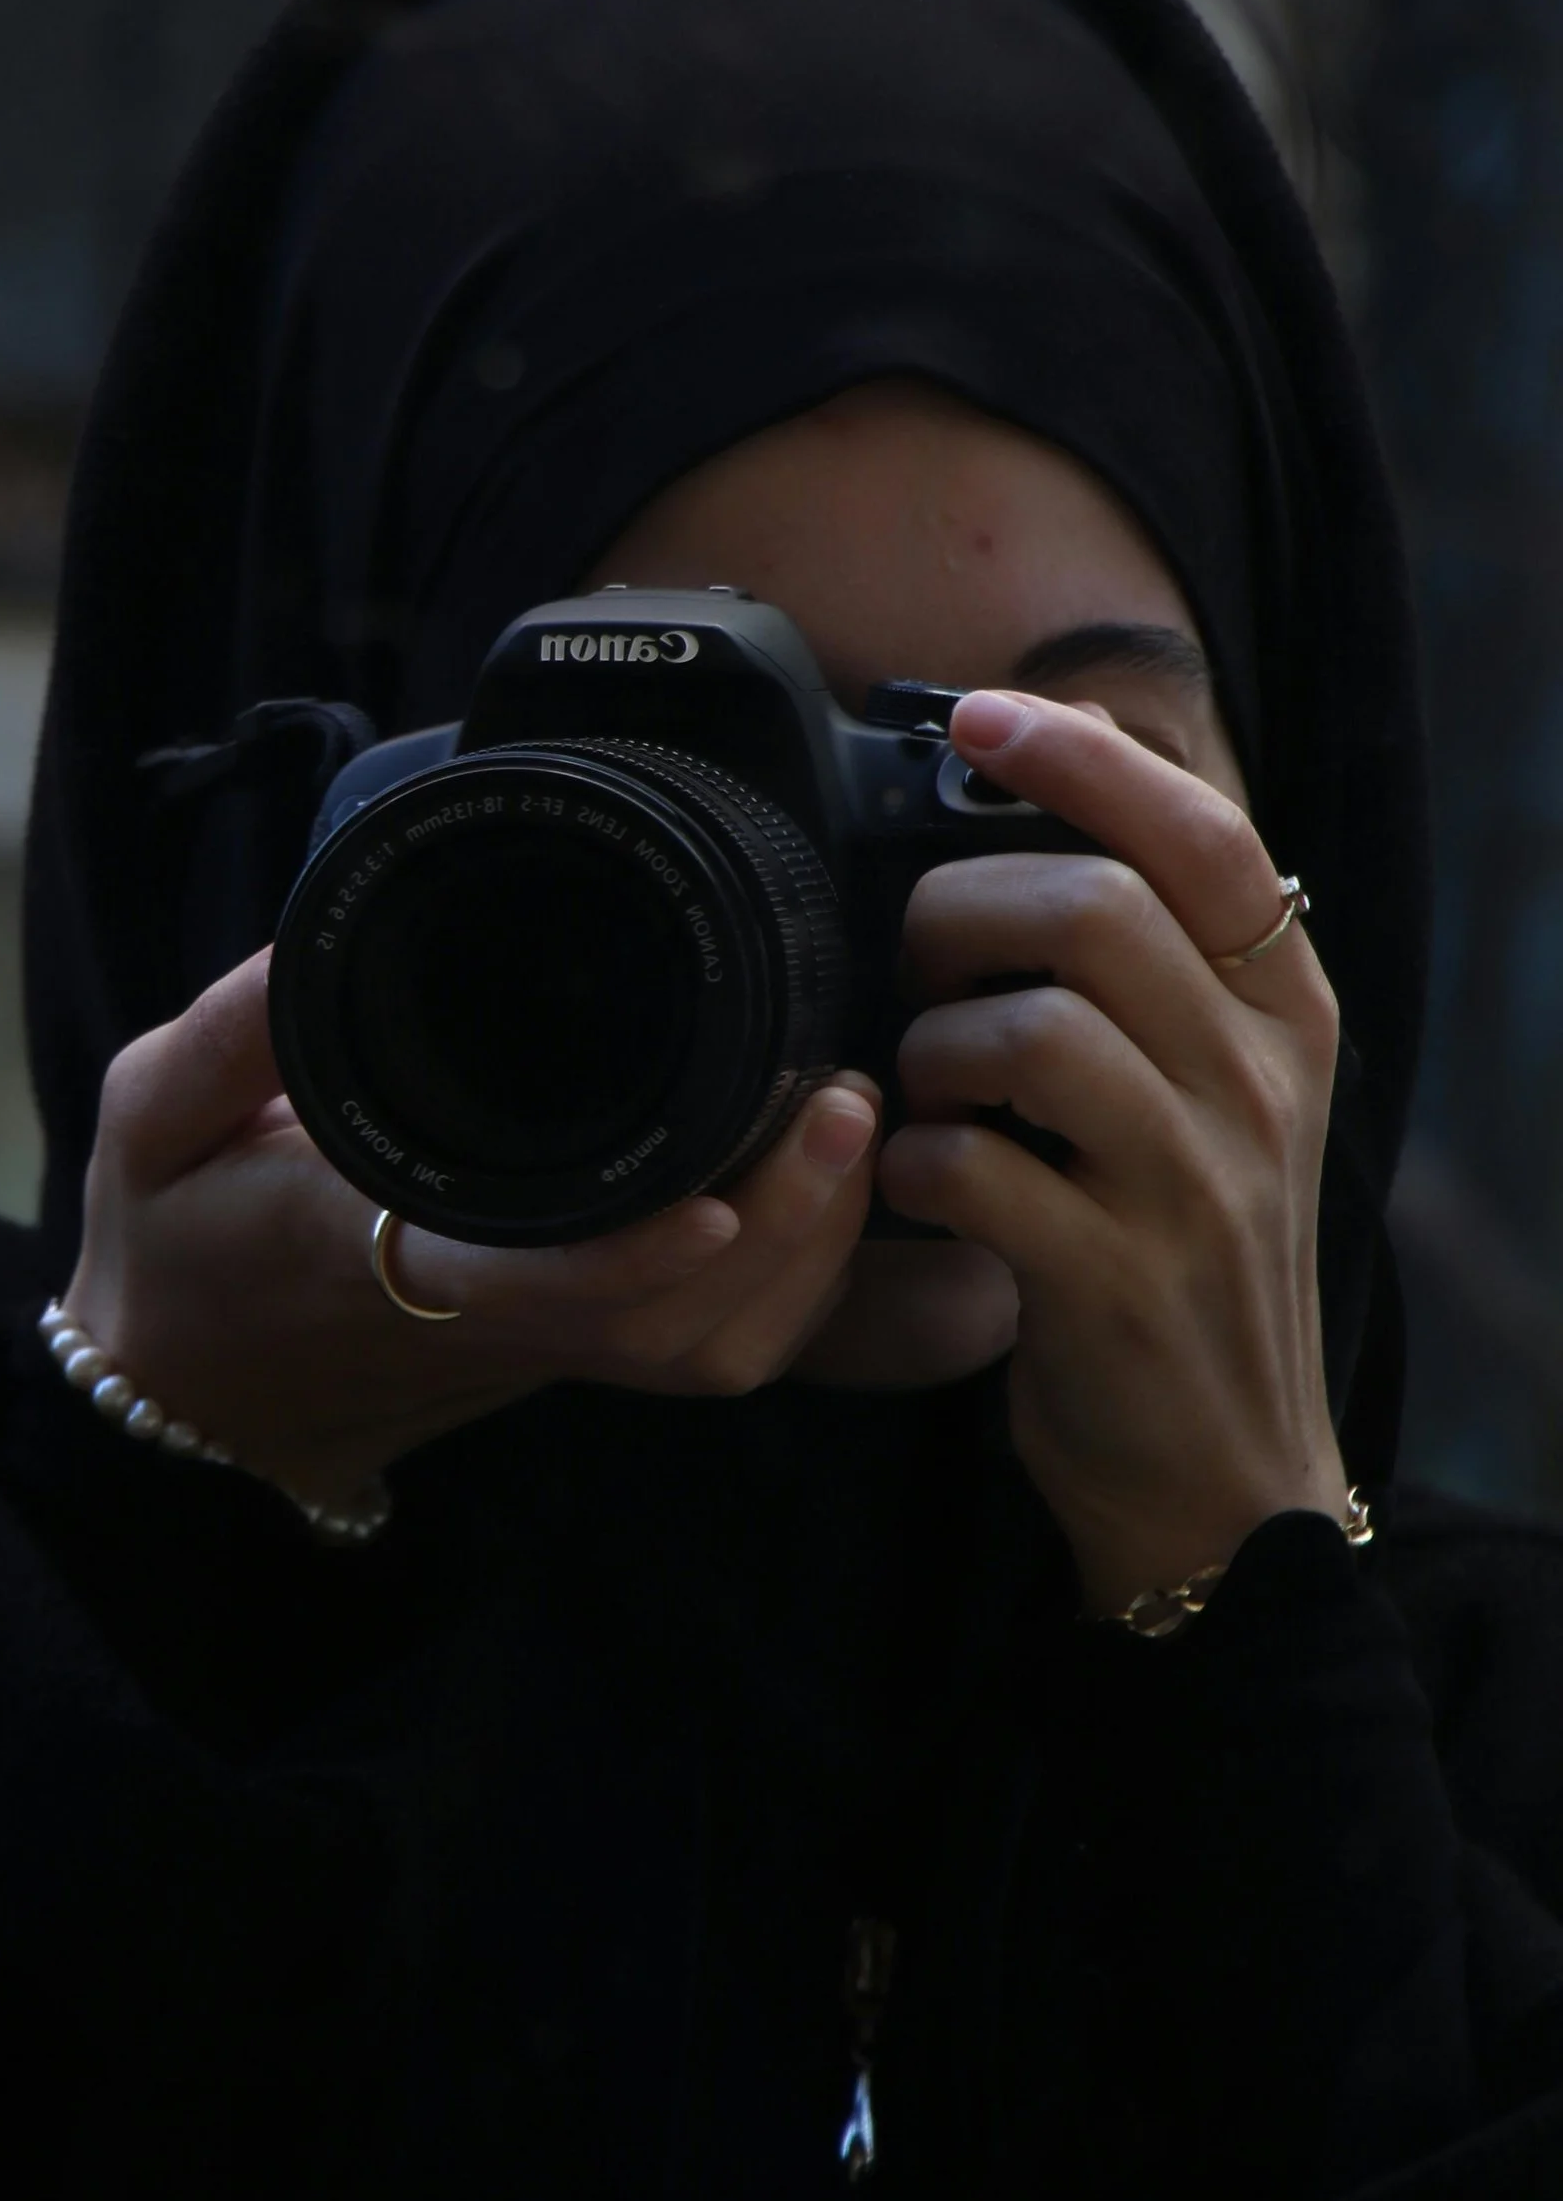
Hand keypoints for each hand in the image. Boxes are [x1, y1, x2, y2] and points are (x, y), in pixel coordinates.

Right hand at [62, 950, 885, 1505]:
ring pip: (713, 1349)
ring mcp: (549, 1342)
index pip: (535, 1285)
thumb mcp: (148, 1120)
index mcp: (385, 1258)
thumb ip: (226, 1036)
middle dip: (784, 1229)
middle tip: (837, 1092)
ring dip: (807, 1254)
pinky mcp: (580, 1340)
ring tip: (841, 1116)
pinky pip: (714, 1345)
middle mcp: (492, 1319)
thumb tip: (307, 941)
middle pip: (674, 1328)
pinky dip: (795, 1283)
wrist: (190, 1388)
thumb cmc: (173, 1247)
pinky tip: (819, 1182)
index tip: (723, 1191)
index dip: (638, 1253)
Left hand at [877, 690, 1346, 1614]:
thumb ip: (1154, 976)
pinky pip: (976, 1171)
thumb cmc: (1181, 1262)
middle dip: (962, 914)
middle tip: (919, 969)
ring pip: (1033, 1032)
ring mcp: (1198, 1190)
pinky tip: (919, 1185)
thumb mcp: (1214, 1100)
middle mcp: (1261, 1090)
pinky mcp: (1119, 1284)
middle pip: (1097, 913)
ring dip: (932, 1048)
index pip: (1207, 839)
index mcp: (1288, 1020)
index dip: (1087, 760)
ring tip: (922, 1093)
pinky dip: (913, 1162)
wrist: (1222, 1482)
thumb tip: (1026, 824)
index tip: (980, 718)